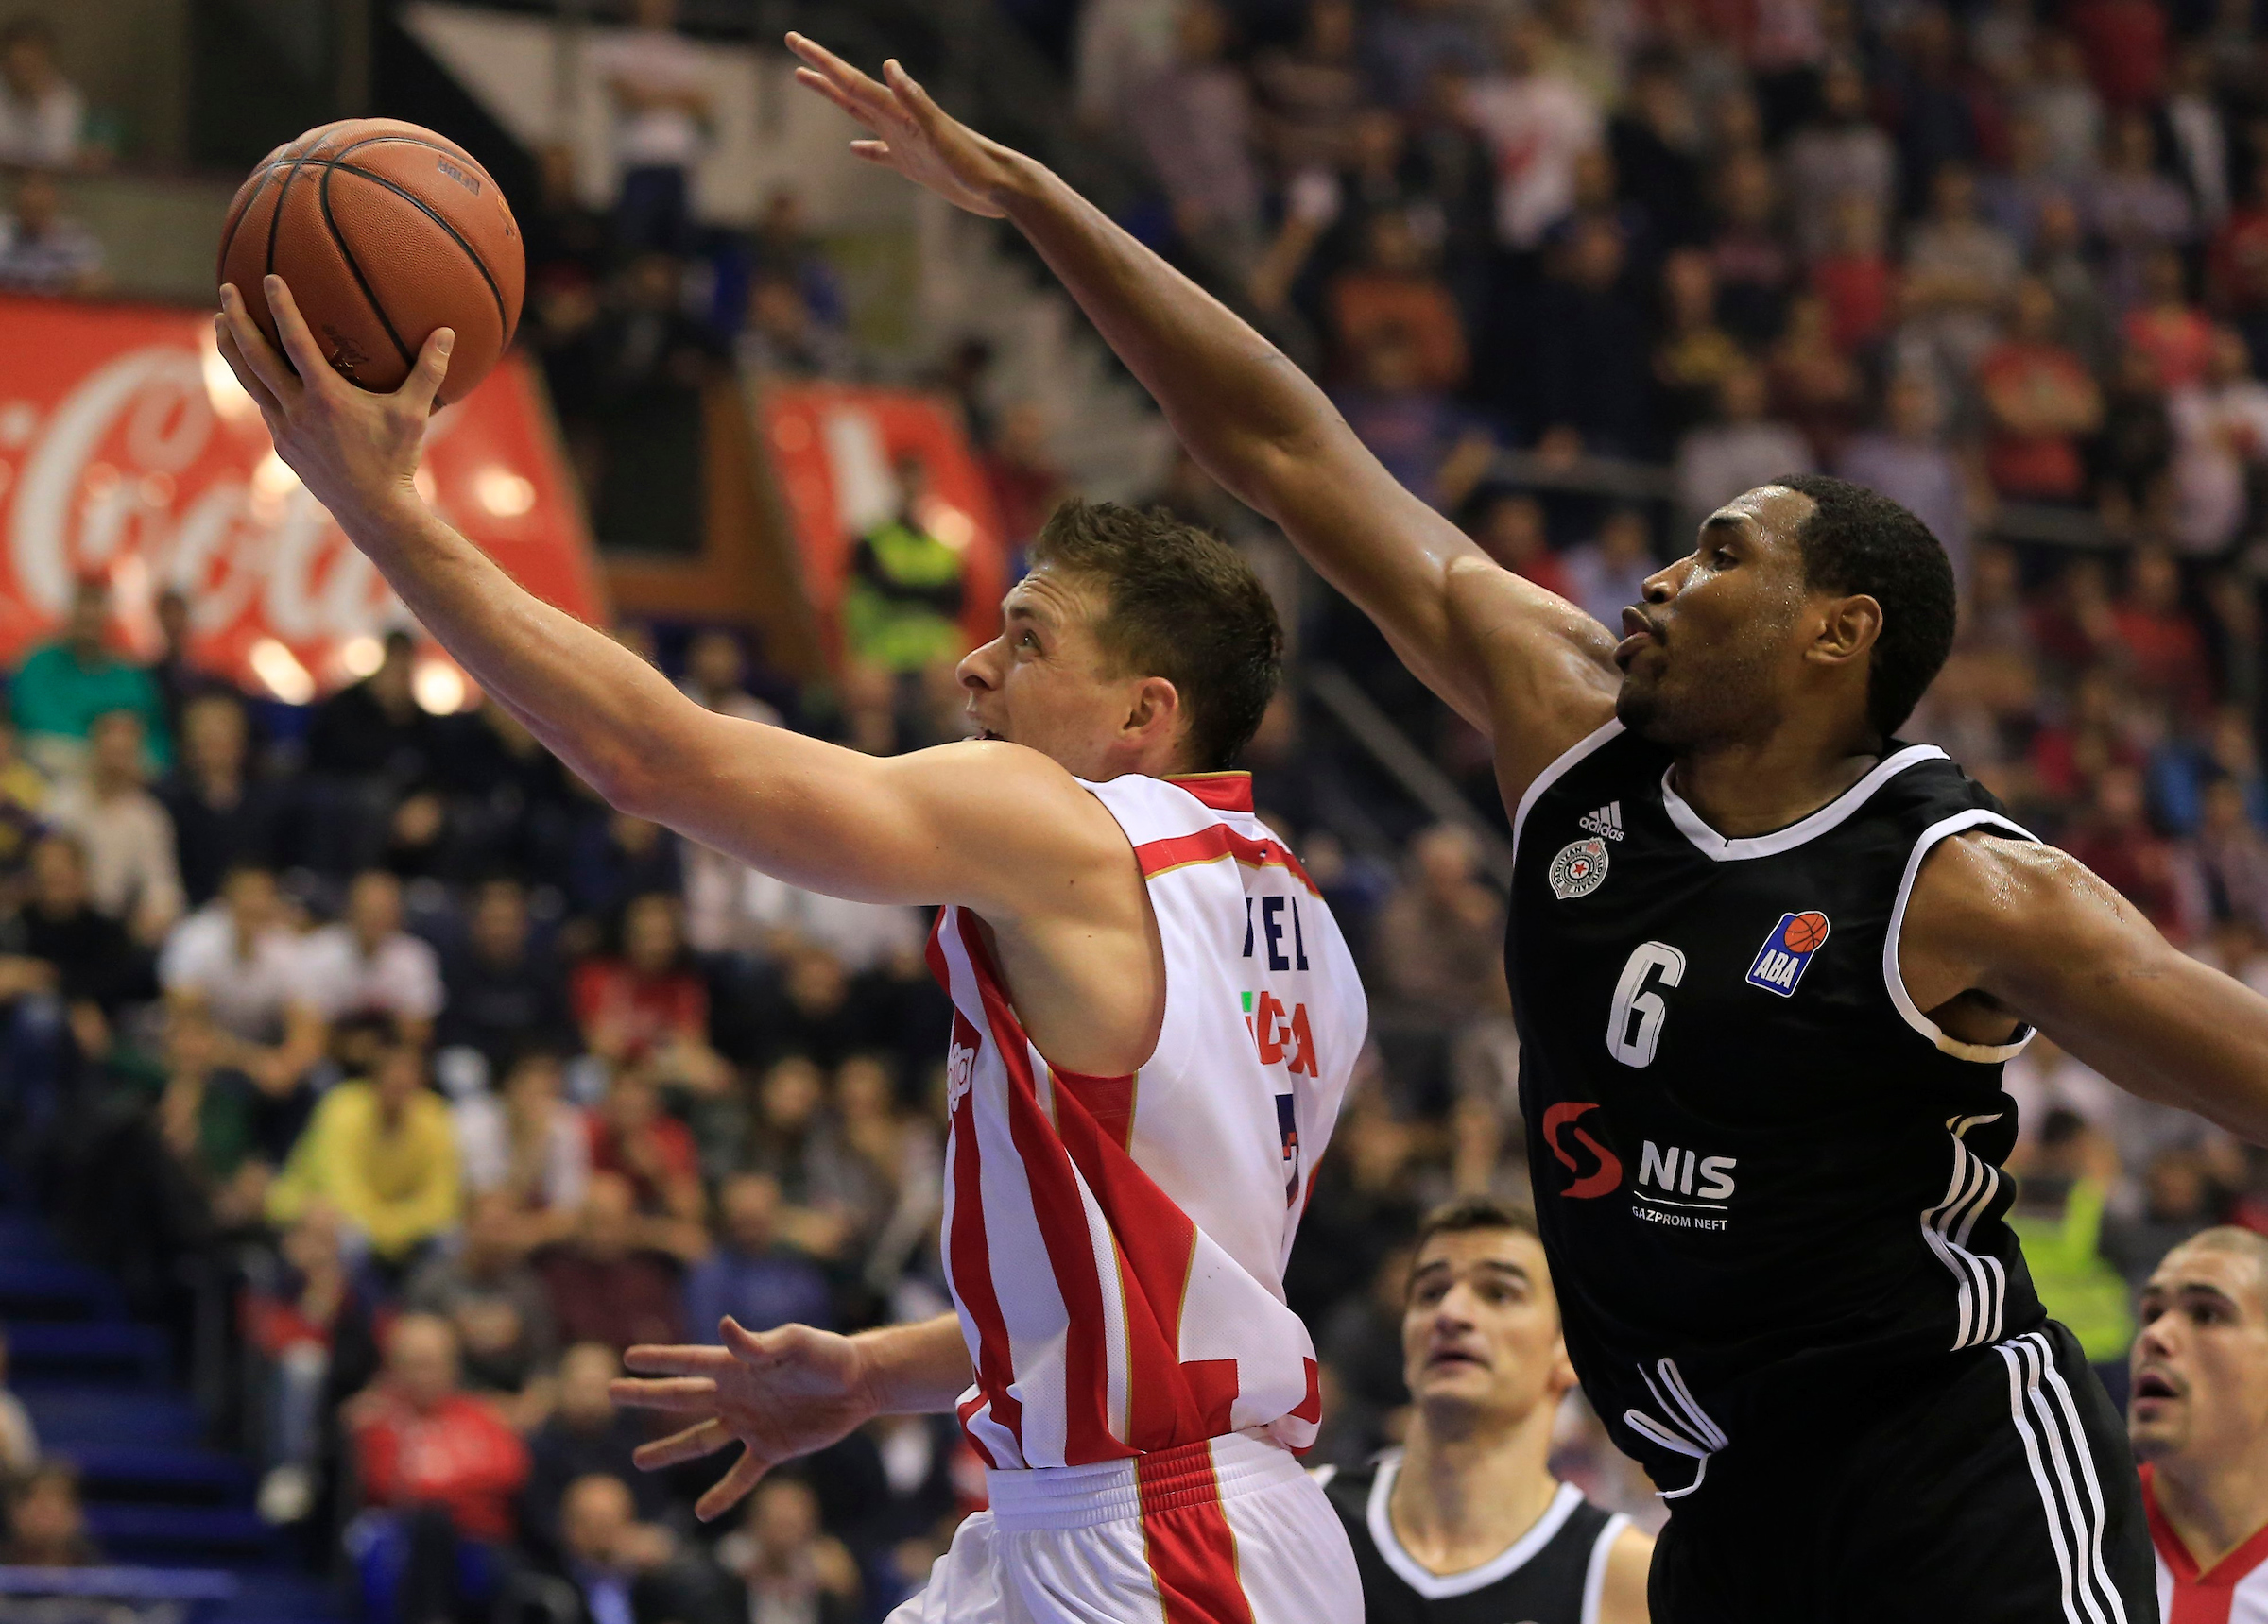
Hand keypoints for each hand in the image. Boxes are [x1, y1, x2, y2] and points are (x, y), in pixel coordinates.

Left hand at [214, 276, 450, 535]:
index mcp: (326, 396)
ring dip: (232, 349)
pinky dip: (253, 381)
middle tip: (227, 290)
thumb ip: (429, 372)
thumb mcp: (415, 414)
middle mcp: (297, 410)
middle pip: (255, 358)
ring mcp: (285, 429)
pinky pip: (263, 404)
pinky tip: (253, 371)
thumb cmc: (397, 460)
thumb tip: (448, 333)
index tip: (268, 278)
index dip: (281, 308)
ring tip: (219, 323)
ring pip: (248, 381)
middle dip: (238, 321)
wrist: (372, 511)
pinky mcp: (283, 446)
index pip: (295, 342)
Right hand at [611, 1317, 879, 1520]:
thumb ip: (758, 1343)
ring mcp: (751, 1423)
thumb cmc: (829, 1355)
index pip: (690, 1361)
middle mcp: (737, 1394)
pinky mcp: (771, 1448)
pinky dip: (723, 1494)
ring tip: (639, 1461)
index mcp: (738, 1365)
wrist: (861, 1383)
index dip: (659, 1359)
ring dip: (671, 1450)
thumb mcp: (795, 1344)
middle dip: (647, 1395)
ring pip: (701, 1439)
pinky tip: (702, 1513)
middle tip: (611, 1393)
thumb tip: (725, 1327)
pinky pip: (741, 1476)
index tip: (626, 1357)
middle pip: (682, 1397)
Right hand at [786, 33, 1016, 218]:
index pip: (852, 82)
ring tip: (809, 81)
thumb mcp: (941, 132)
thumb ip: (916, 100)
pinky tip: (855, 149)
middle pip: (850, 90)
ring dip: (836, 98)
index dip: (822, 62)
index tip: (795, 41)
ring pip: (860, 115)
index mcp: (900, 111)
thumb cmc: (974, 162)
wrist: (1001, 186)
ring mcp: (905, 141)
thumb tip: (889, 65)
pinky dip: (866, 150)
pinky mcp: (915, 164)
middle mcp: (899, 121)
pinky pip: (882, 153)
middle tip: (794, 44)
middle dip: (820, 69)